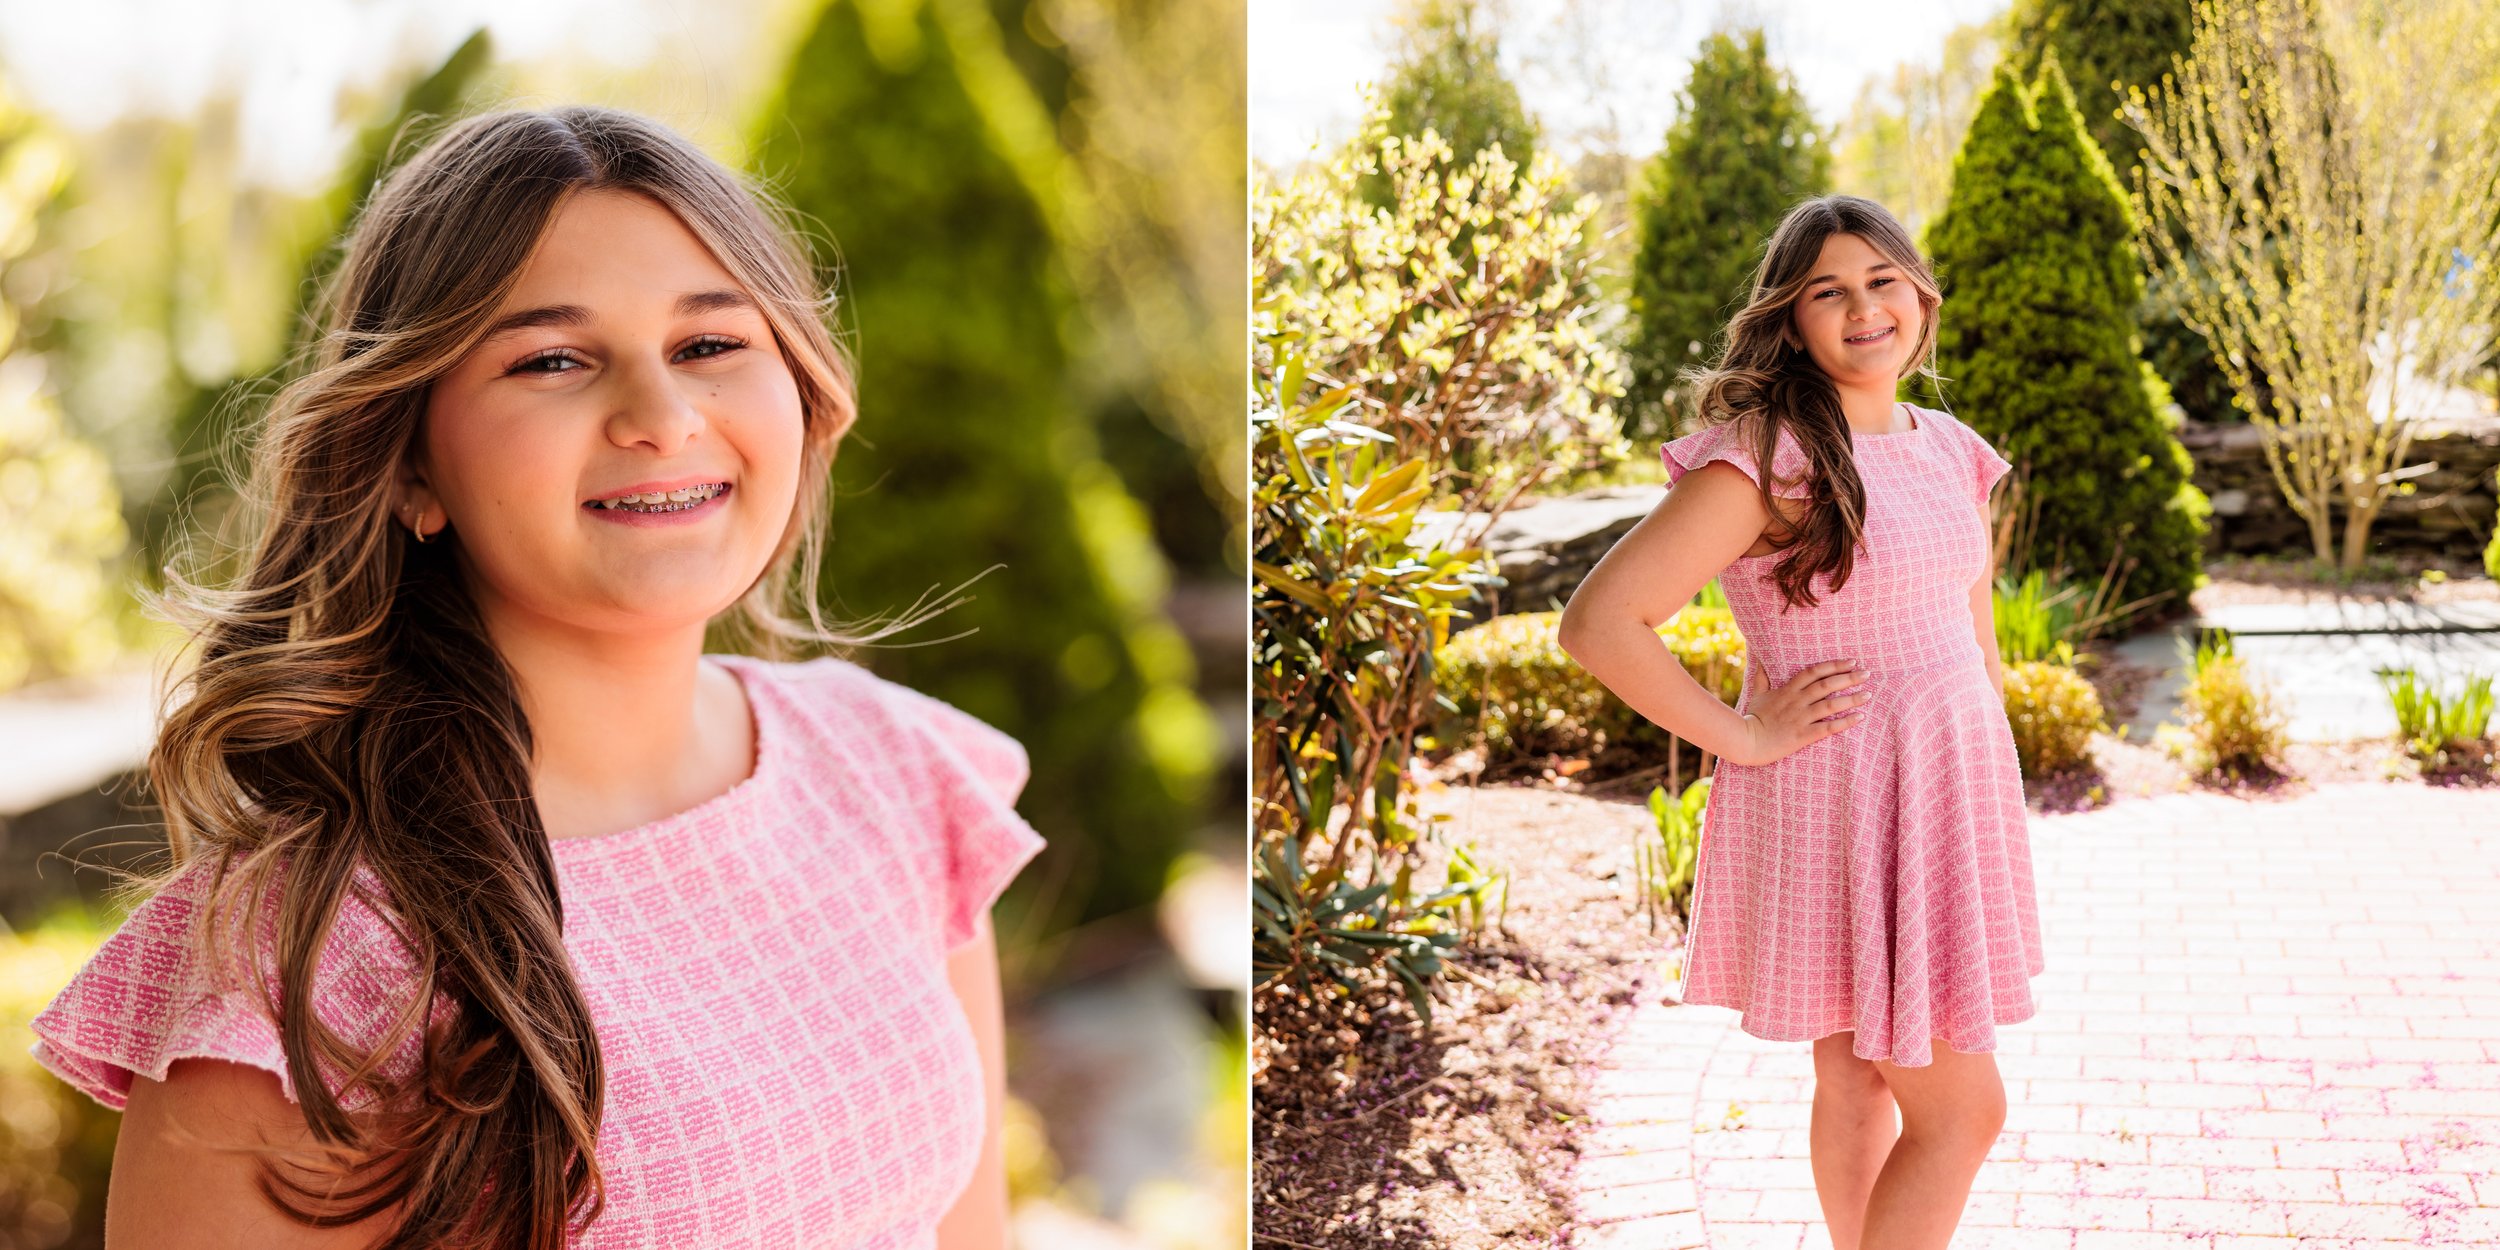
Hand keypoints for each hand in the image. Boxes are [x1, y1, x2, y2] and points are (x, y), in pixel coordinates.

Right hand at [1730, 658, 1869, 765]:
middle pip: (1827, 685)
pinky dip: (1845, 722)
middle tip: (1867, 674)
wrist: (1745, 741)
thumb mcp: (1757, 694)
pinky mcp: (1803, 735)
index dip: (1834, 665)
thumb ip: (1761, 676)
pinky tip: (1859, 717)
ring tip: (1868, 695)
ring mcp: (1801, 718)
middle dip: (1849, 678)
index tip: (1851, 661)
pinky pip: (1828, 727)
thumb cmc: (1752, 718)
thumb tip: (1759, 658)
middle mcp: (1797, 701)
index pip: (1814, 672)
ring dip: (1852, 698)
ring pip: (1831, 704)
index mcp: (1788, 690)